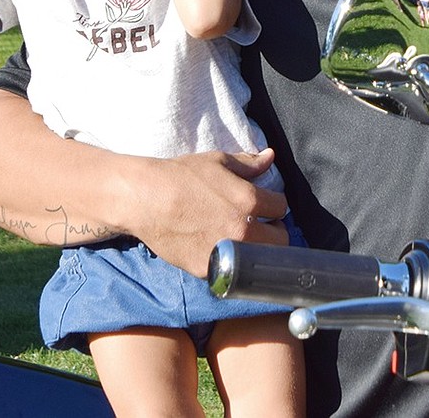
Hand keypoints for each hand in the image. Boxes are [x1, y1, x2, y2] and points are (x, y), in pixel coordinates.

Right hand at [121, 147, 288, 276]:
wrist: (146, 199)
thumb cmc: (181, 176)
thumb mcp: (218, 161)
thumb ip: (249, 163)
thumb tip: (270, 157)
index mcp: (250, 201)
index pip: (281, 207)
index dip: (274, 204)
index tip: (265, 205)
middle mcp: (243, 230)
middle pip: (281, 239)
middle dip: (274, 230)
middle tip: (261, 225)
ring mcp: (227, 253)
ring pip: (262, 260)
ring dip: (260, 249)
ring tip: (246, 240)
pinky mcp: (209, 270)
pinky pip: (233, 270)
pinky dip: (232, 262)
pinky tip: (223, 250)